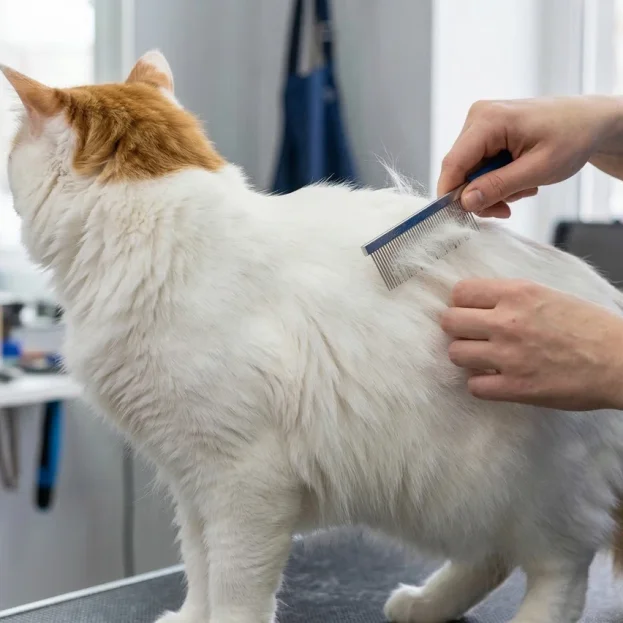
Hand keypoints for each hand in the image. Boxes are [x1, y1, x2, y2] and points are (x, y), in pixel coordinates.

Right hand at [437, 96, 622, 216]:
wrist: (591, 121)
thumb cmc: (573, 137)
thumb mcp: (538, 169)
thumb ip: (499, 186)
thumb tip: (465, 202)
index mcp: (488, 120)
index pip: (453, 163)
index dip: (451, 194)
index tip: (461, 218)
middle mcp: (478, 118)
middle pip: (459, 171)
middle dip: (481, 194)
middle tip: (507, 207)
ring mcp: (481, 124)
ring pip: (469, 172)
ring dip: (492, 189)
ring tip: (523, 187)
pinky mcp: (486, 133)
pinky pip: (478, 166)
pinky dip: (496, 179)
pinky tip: (518, 177)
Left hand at [440, 279, 622, 410]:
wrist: (621, 361)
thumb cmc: (590, 326)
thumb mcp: (548, 295)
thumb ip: (512, 297)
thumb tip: (479, 302)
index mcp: (517, 293)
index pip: (461, 292)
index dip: (462, 303)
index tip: (471, 312)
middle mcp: (507, 321)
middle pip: (450, 322)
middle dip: (458, 329)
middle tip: (474, 336)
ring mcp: (508, 356)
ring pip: (456, 353)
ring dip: (467, 356)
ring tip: (485, 358)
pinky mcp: (515, 387)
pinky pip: (474, 386)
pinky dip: (482, 384)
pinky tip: (496, 380)